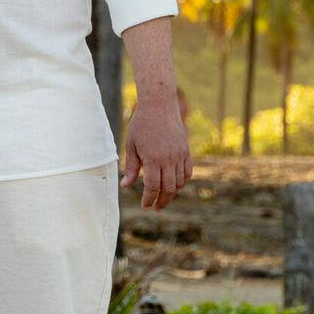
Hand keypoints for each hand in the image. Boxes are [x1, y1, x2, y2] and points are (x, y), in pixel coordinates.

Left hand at [121, 94, 191, 209]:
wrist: (159, 106)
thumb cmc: (141, 124)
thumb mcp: (131, 145)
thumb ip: (131, 167)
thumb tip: (125, 186)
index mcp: (153, 159)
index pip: (153, 187)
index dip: (149, 199)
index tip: (145, 207)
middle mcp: (169, 159)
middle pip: (168, 188)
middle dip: (161, 200)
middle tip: (155, 207)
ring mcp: (180, 156)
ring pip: (179, 183)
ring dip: (172, 194)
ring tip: (163, 199)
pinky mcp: (186, 152)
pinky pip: (187, 172)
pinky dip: (182, 182)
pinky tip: (175, 187)